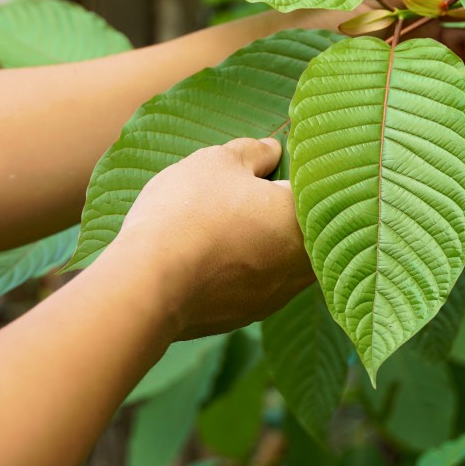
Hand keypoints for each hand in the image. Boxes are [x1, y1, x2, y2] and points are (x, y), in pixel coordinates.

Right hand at [106, 137, 312, 339]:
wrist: (149, 284)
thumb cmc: (189, 211)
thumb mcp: (219, 162)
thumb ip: (255, 152)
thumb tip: (274, 150)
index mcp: (306, 217)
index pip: (314, 186)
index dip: (290, 170)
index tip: (268, 163)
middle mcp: (304, 261)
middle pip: (301, 224)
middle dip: (277, 206)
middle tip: (244, 190)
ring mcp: (278, 293)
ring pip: (280, 255)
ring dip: (260, 238)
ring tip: (222, 221)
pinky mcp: (250, 314)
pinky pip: (255, 281)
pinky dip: (240, 266)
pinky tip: (210, 254)